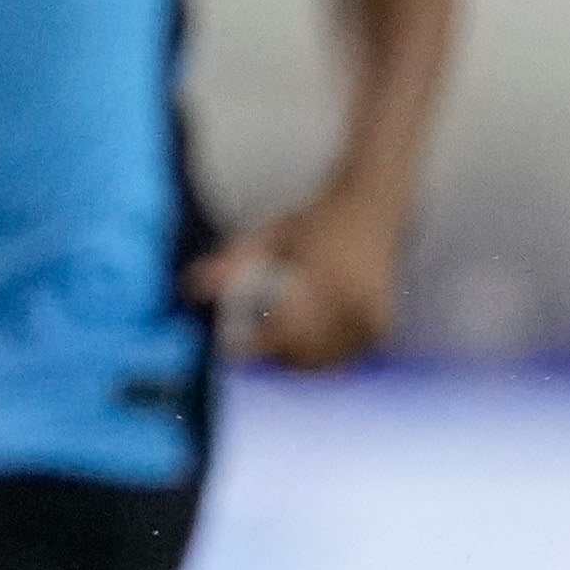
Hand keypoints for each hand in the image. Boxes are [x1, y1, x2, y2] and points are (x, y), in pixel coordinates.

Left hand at [189, 189, 407, 368]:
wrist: (373, 209)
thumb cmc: (316, 219)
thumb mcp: (269, 235)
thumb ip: (232, 263)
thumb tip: (190, 288)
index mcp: (325, 280)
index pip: (281, 330)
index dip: (251, 345)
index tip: (227, 348)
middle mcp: (353, 304)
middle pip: (301, 354)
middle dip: (272, 355)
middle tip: (249, 344)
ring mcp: (371, 319)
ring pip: (322, 360)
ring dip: (295, 357)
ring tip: (274, 335)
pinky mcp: (379, 328)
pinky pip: (341, 356)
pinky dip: (319, 353)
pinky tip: (305, 335)